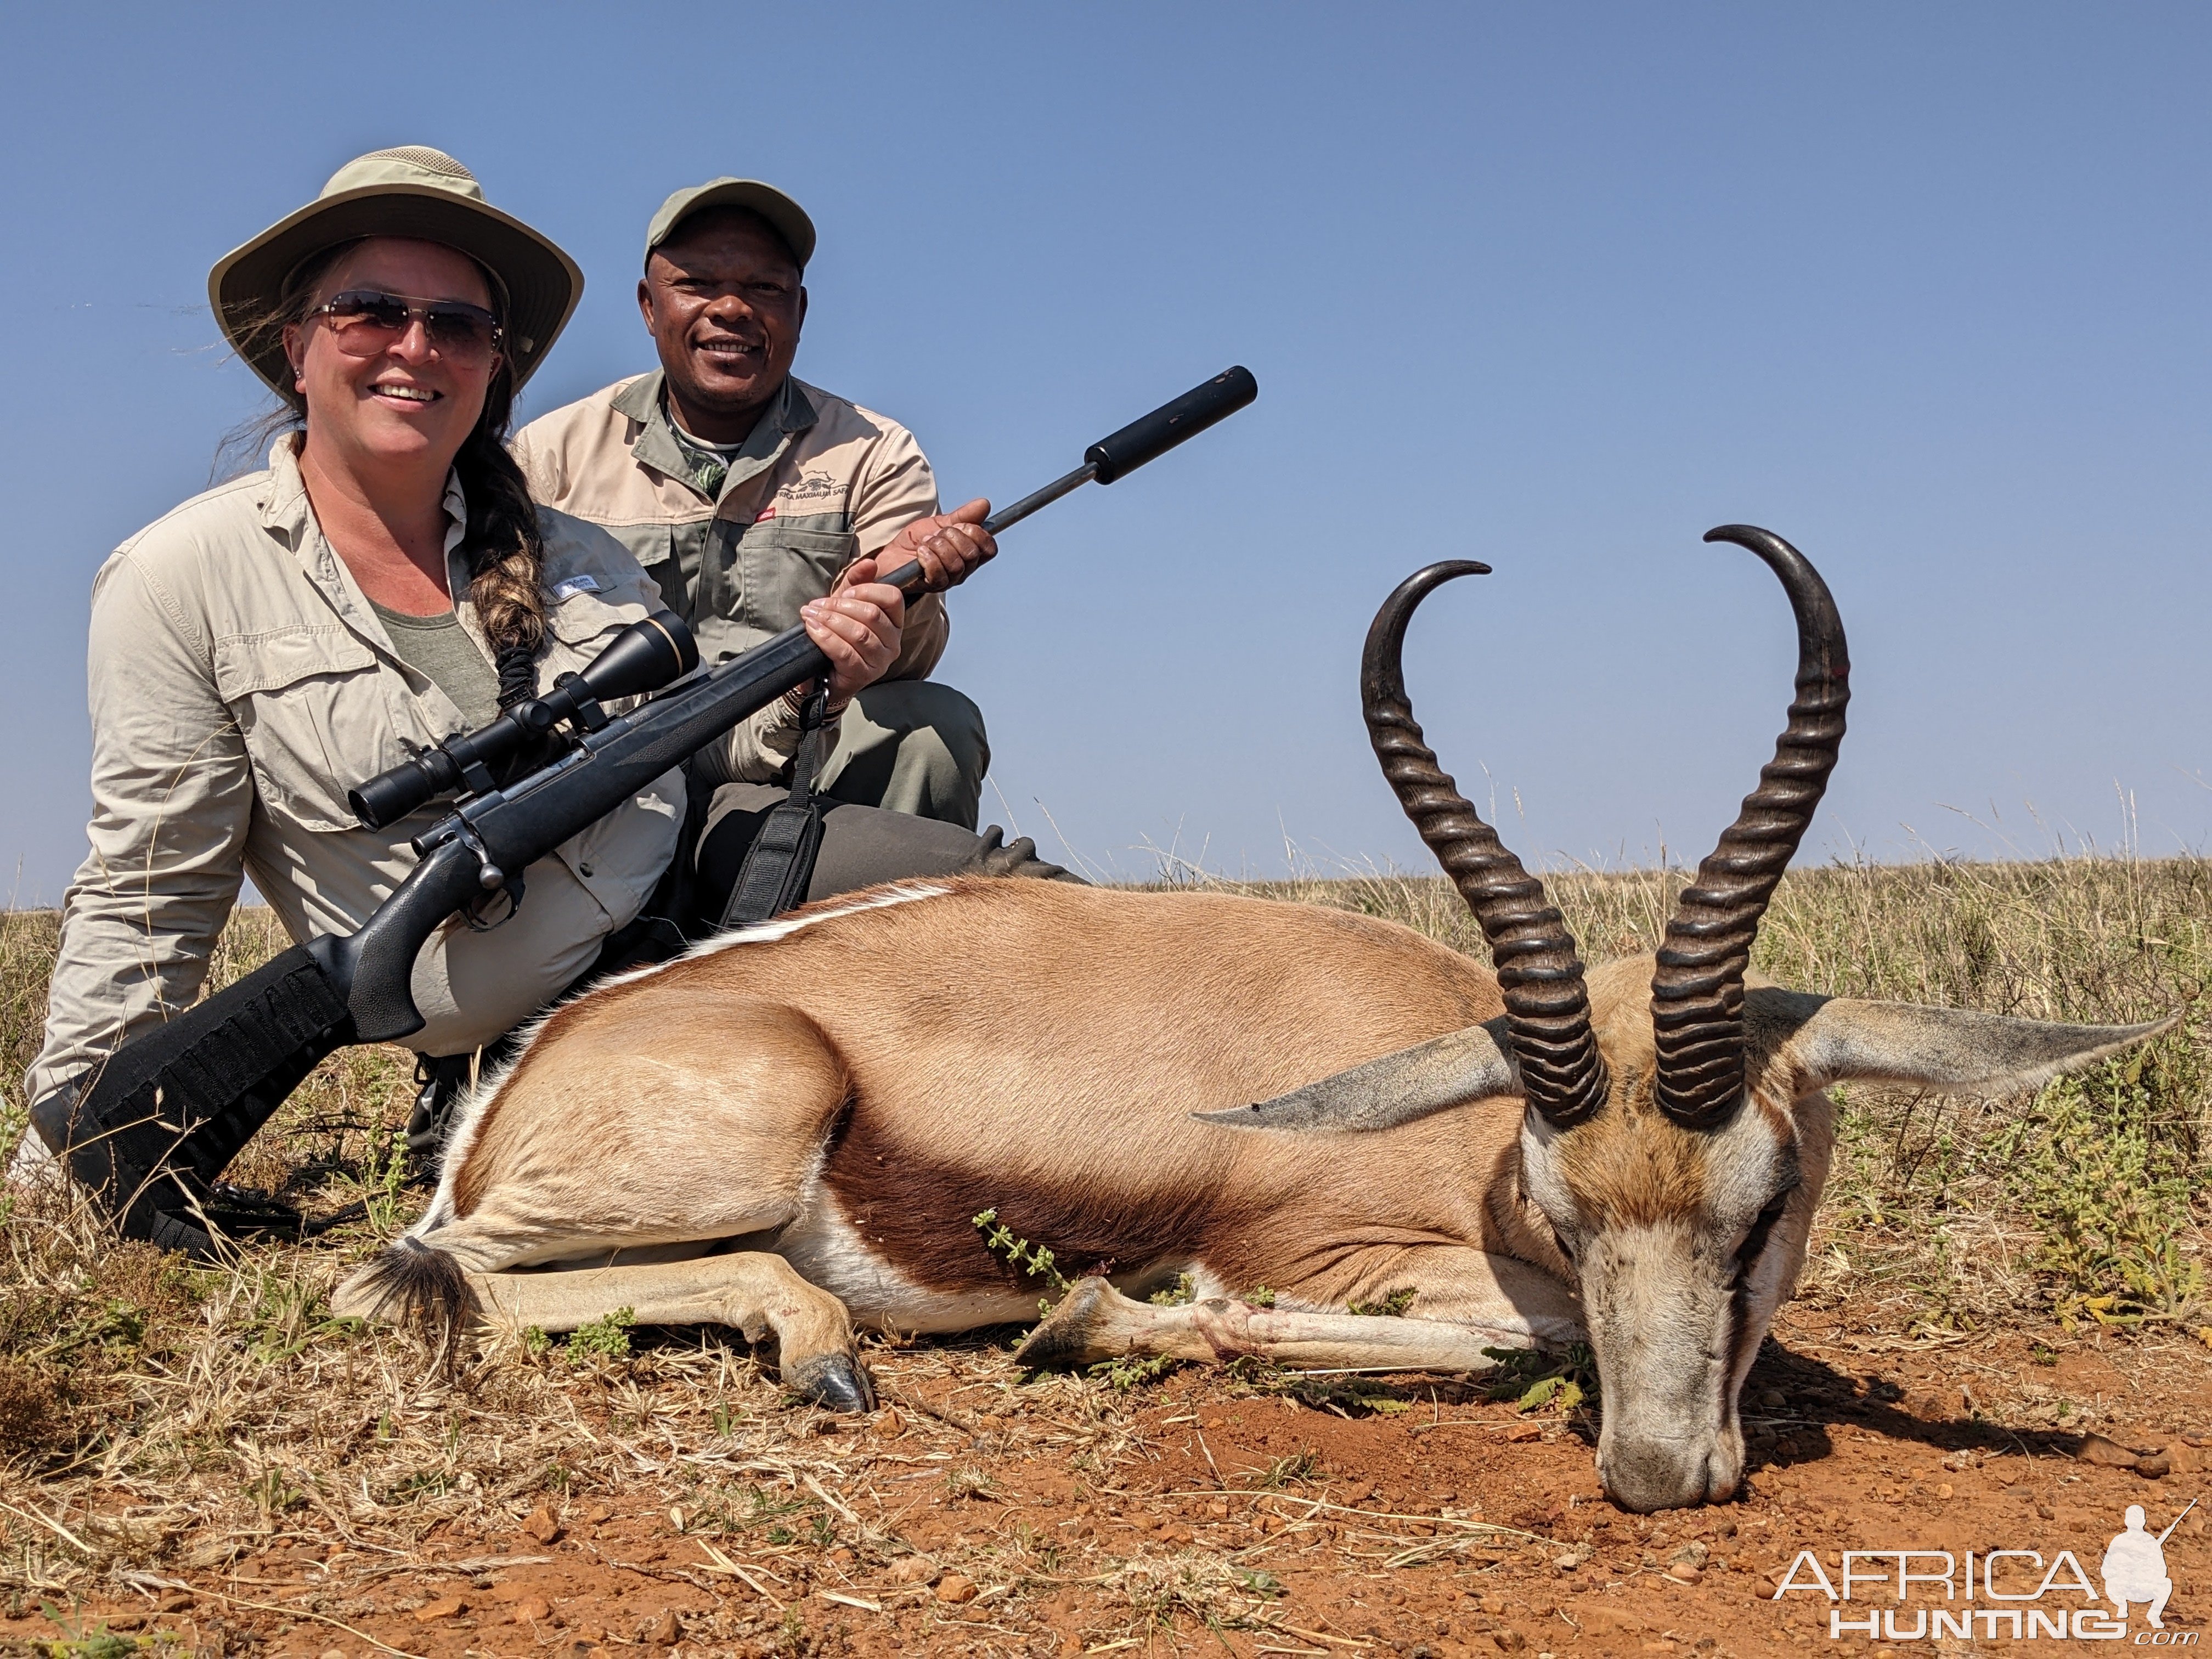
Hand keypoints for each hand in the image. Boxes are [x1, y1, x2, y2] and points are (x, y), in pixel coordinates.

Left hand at [800, 559, 904, 707]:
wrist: (821, 674)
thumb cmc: (836, 637)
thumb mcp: (845, 605)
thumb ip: (856, 582)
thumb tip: (870, 563)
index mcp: (893, 623)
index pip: (892, 598)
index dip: (866, 590)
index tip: (843, 594)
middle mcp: (893, 643)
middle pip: (872, 614)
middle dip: (839, 606)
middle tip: (817, 606)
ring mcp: (880, 661)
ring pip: (859, 633)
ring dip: (830, 621)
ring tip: (810, 616)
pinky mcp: (863, 676)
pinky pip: (845, 652)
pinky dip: (825, 638)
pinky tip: (812, 630)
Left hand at [868, 498, 996, 591]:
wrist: (892, 553)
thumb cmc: (917, 541)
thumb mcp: (940, 522)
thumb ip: (963, 516)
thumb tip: (984, 504)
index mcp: (970, 555)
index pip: (989, 548)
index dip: (976, 533)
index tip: (958, 525)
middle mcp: (964, 570)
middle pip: (972, 554)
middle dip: (952, 536)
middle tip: (936, 534)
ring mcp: (949, 580)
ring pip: (956, 564)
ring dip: (938, 546)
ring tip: (925, 543)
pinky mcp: (932, 586)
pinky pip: (938, 573)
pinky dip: (928, 558)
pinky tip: (921, 552)